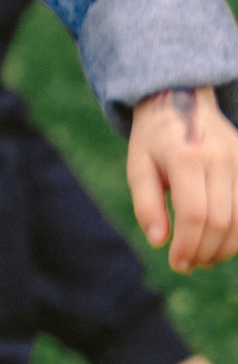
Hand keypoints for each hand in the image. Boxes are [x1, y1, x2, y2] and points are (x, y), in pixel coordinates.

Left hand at [127, 86, 237, 273]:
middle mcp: (218, 157)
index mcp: (185, 156)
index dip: (187, 245)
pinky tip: (220, 243)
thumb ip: (146, 203)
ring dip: (225, 248)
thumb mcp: (137, 166)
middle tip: (187, 264)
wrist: (182, 99)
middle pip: (220, 220)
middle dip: (204, 251)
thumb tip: (158, 241)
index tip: (176, 263)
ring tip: (203, 257)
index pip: (193, 213)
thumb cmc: (154, 139)